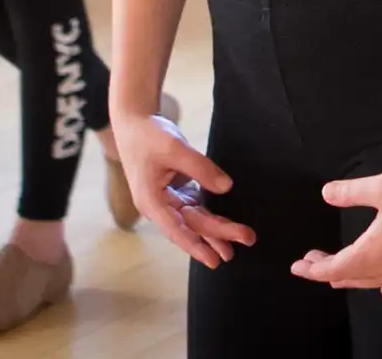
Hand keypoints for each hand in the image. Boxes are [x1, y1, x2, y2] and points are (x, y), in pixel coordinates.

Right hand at [112, 110, 255, 267]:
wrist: (135, 122)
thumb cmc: (150, 135)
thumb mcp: (175, 147)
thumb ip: (201, 168)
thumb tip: (227, 187)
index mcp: (151, 202)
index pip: (176, 229)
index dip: (195, 245)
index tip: (213, 260)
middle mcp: (158, 207)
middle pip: (192, 224)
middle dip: (218, 234)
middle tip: (247, 239)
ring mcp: (167, 200)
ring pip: (195, 219)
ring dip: (216, 230)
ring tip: (237, 242)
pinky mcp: (174, 191)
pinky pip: (195, 208)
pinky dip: (209, 216)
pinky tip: (224, 226)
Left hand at [291, 168, 381, 296]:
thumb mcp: (381, 187)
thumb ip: (350, 192)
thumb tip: (325, 193)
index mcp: (372, 251)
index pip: (335, 268)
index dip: (313, 269)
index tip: (297, 266)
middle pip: (351, 277)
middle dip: (327, 270)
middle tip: (311, 259)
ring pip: (371, 282)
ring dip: (351, 276)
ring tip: (337, 271)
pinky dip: (380, 283)